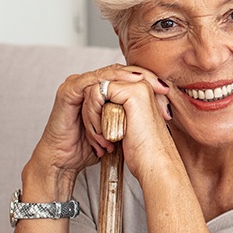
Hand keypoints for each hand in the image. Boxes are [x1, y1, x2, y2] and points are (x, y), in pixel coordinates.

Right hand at [28, 63, 171, 189]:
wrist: (65, 160)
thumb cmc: (89, 148)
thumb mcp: (120, 132)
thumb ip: (133, 119)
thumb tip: (160, 117)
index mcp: (102, 91)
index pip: (128, 78)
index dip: (149, 82)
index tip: (168, 92)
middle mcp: (90, 84)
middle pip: (121, 72)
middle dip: (143, 78)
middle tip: (162, 87)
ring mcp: (78, 85)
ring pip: (107, 74)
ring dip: (127, 80)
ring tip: (144, 84)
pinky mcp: (69, 91)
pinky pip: (90, 82)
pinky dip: (107, 84)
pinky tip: (121, 87)